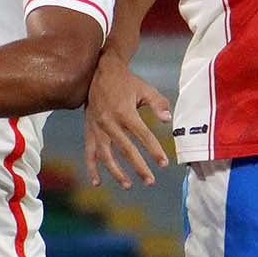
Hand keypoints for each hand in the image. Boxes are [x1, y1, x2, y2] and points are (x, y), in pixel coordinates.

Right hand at [82, 52, 172, 188]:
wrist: (100, 71)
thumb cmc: (126, 82)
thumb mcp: (145, 89)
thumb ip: (158, 104)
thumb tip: (168, 120)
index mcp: (125, 112)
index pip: (143, 136)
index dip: (154, 150)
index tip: (164, 163)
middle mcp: (110, 122)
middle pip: (126, 150)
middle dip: (139, 167)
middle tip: (150, 181)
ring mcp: (97, 128)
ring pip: (106, 155)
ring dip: (116, 172)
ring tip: (128, 185)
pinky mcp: (89, 130)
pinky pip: (89, 152)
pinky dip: (92, 168)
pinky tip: (97, 182)